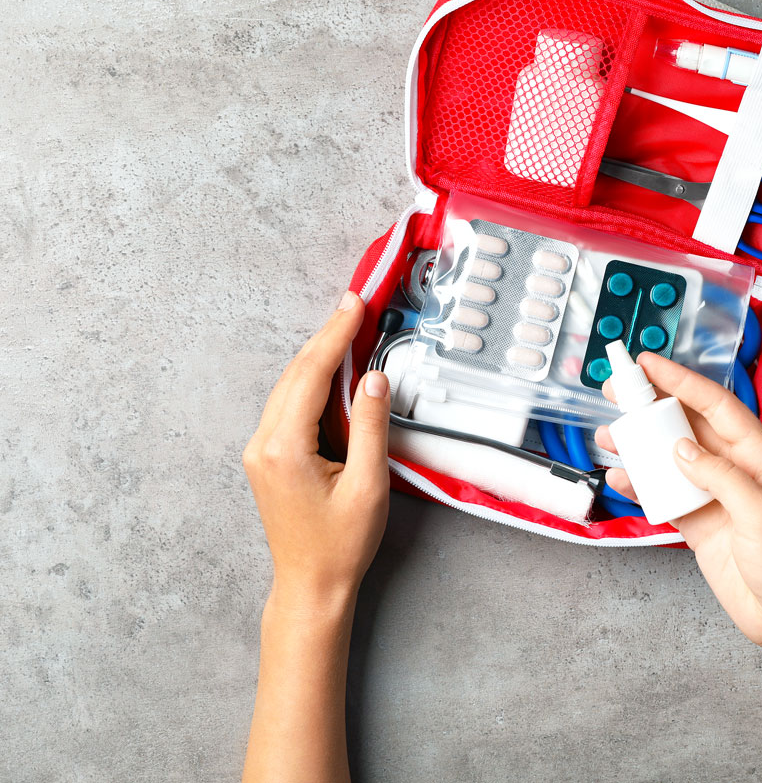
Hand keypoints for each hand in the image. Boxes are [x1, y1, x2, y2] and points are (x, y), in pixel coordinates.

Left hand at [243, 292, 391, 613]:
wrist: (311, 584)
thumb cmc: (340, 544)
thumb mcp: (368, 485)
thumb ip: (369, 426)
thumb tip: (373, 379)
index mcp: (285, 449)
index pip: (310, 375)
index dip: (335, 335)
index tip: (354, 304)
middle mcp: (264, 444)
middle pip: (295, 374)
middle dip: (326, 337)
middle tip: (354, 305)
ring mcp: (261, 450)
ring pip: (290, 386)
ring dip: (320, 357)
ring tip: (350, 329)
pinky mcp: (268, 456)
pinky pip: (290, 405)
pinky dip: (313, 381)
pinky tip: (334, 370)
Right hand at [596, 353, 761, 662]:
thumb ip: (720, 477)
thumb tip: (681, 449)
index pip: (717, 406)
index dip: (683, 381)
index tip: (649, 364)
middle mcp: (738, 470)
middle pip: (689, 425)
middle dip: (653, 405)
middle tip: (617, 391)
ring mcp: (716, 496)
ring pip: (670, 458)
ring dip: (640, 446)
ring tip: (610, 436)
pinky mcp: (699, 522)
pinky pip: (664, 494)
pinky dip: (641, 485)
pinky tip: (622, 479)